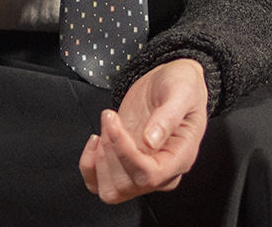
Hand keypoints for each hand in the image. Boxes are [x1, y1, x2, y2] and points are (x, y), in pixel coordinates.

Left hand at [79, 58, 206, 203]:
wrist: (171, 81)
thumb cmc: (182, 85)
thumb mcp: (181, 92)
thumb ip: (168, 116)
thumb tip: (151, 141)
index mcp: (180, 158)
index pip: (149, 175)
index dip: (126, 154)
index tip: (114, 123)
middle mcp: (162, 171)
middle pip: (126, 185)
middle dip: (111, 151)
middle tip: (111, 118)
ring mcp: (141, 170)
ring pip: (110, 190)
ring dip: (100, 160)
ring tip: (107, 127)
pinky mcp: (123, 165)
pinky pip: (99, 184)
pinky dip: (89, 166)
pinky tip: (96, 140)